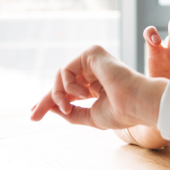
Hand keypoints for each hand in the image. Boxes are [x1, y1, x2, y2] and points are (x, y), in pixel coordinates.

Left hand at [29, 46, 162, 130]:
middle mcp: (93, 71)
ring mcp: (93, 61)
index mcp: (95, 86)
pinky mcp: (92, 53)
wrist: (136, 103)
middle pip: (61, 82)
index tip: (35, 114)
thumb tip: (52, 107)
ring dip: (58, 95)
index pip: (68, 91)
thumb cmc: (121, 111)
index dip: (51, 101)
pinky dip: (68, 85)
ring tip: (66, 108)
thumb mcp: (89, 117)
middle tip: (33, 115)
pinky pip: (66, 70)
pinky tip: (83, 93)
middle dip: (46, 99)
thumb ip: (71, 112)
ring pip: (60, 76)